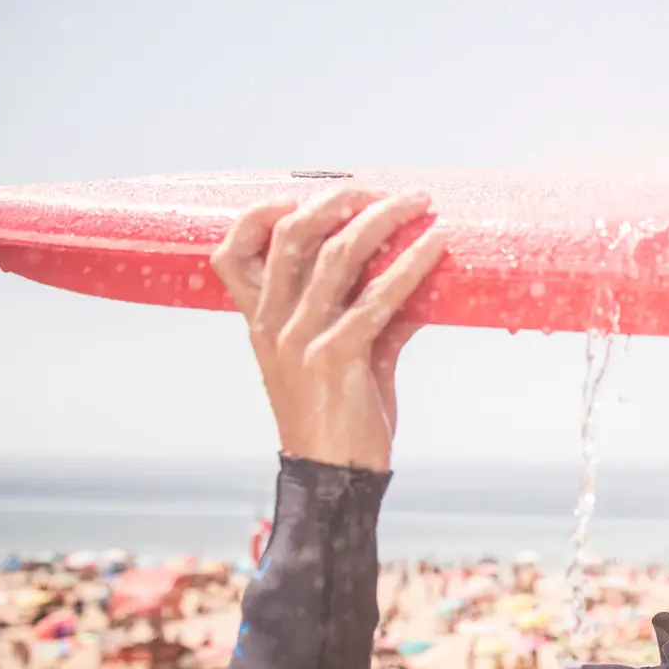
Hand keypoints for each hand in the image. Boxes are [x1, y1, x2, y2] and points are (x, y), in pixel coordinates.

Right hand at [209, 184, 446, 472]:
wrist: (333, 478)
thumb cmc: (338, 418)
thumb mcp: (340, 358)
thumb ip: (364, 316)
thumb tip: (408, 280)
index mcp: (261, 323)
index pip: (230, 255)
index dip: (257, 217)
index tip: (296, 196)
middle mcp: (273, 324)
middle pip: (293, 236)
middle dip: (337, 201)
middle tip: (381, 190)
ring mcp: (301, 339)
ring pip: (337, 256)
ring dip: (383, 220)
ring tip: (418, 202)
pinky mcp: (337, 357)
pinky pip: (379, 298)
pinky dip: (412, 265)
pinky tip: (437, 247)